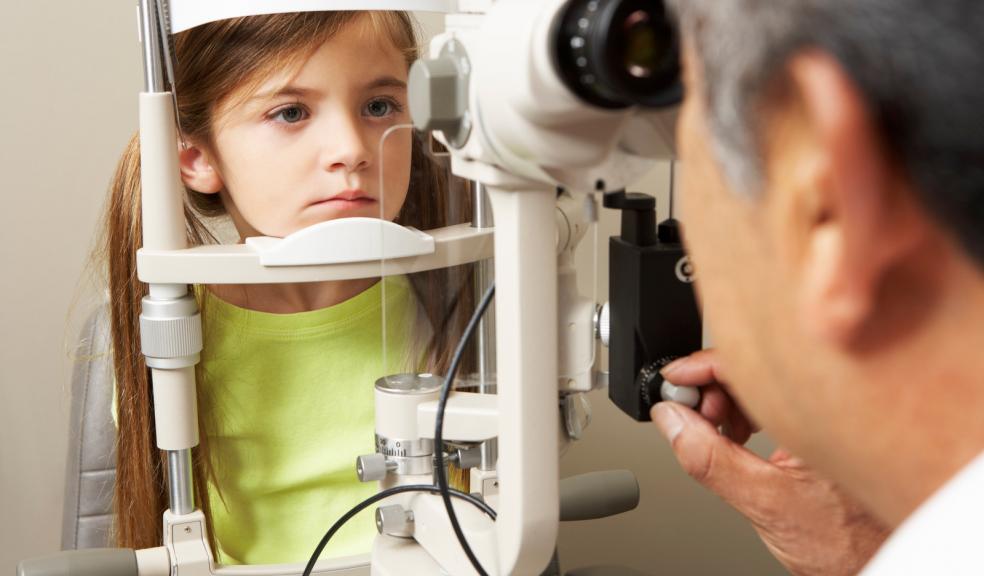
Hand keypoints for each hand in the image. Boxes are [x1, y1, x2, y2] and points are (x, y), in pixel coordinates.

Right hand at [651, 349, 889, 575]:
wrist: (879, 563)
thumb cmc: (848, 542)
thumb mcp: (764, 502)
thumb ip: (710, 458)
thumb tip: (671, 419)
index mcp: (825, 408)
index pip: (749, 363)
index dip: (701, 367)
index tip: (673, 380)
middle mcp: (833, 401)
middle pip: (753, 367)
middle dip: (712, 390)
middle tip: (693, 418)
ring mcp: (830, 410)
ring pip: (762, 382)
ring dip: (727, 403)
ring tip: (719, 435)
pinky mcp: (825, 420)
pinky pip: (777, 397)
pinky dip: (747, 412)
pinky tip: (740, 434)